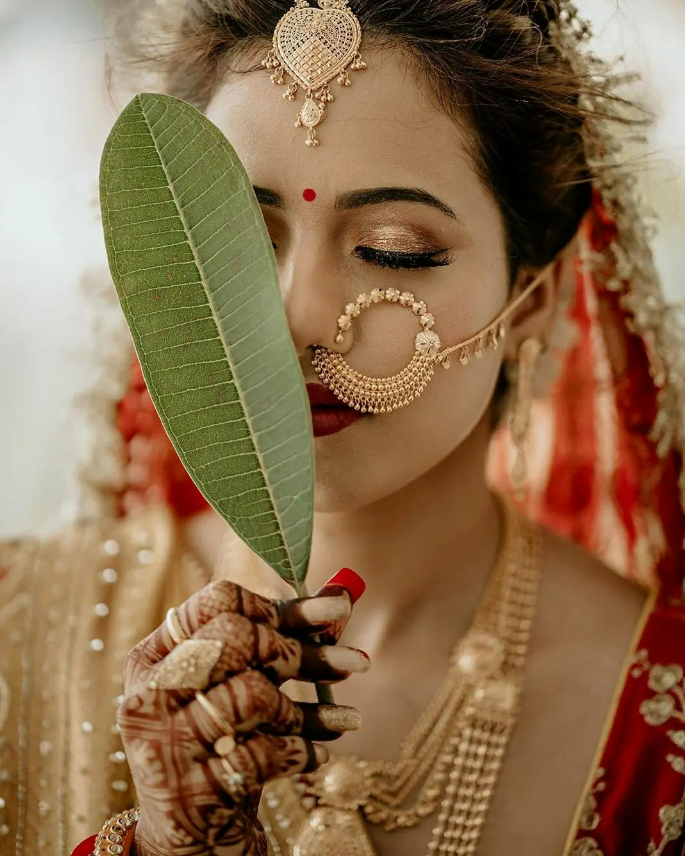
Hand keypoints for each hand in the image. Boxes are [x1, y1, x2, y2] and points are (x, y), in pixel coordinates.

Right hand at [118, 578, 367, 855]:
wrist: (189, 837)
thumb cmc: (223, 743)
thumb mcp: (244, 684)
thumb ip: (287, 636)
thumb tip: (345, 592)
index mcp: (156, 655)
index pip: (218, 600)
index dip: (279, 603)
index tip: (332, 615)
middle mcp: (148, 692)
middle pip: (234, 637)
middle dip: (299, 649)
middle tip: (349, 664)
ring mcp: (161, 744)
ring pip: (250, 693)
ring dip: (301, 708)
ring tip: (332, 720)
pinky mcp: (185, 793)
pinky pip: (259, 755)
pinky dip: (301, 751)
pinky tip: (318, 754)